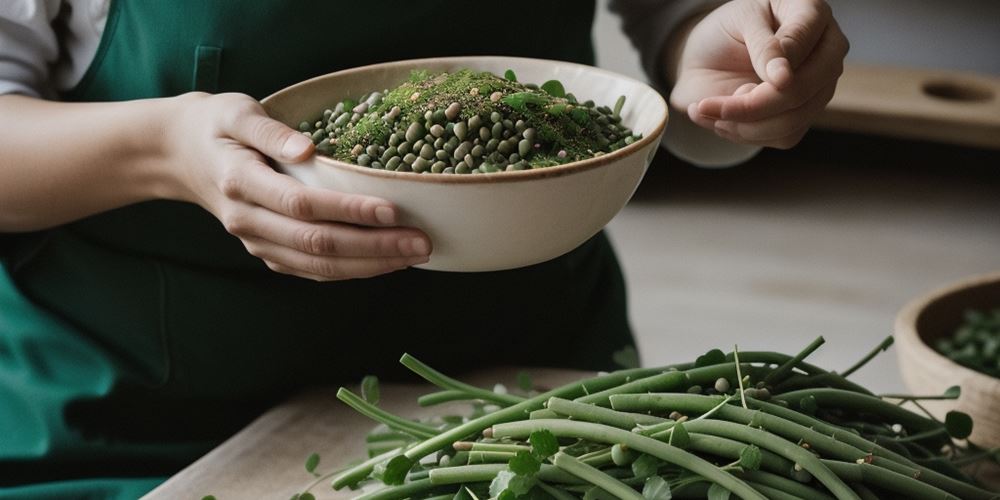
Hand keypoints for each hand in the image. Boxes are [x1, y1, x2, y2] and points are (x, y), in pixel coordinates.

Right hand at [165, 92, 430, 280]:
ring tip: (414, 256)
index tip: (392, 210)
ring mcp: (257, 242)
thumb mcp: (238, 112)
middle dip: (373, 247)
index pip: (302, 204)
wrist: (181, 155)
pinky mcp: (268, 253)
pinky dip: (351, 271)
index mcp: (240, 182)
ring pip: (317, 267)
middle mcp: (247, 220)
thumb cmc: (218, 127)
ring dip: (369, 265)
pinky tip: (386, 262)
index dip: (348, 211)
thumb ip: (271, 130)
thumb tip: (309, 148)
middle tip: (421, 243)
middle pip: (317, 244)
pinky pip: (312, 271)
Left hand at [668, 0, 848, 148]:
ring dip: (744, 124)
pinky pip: (785, 137)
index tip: (742, 88)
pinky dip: (747, 134)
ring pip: (793, 121)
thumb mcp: (738, 22)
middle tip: (707, 106)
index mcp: (812, 13)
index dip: (774, 66)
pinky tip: (724, 118)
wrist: (710, 57)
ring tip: (710, 109)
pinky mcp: (806, 115)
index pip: (802, 42)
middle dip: (752, 106)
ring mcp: (820, 86)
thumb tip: (785, 79)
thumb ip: (763, 46)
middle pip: (803, 90)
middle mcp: (827, 51)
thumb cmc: (727, 29)